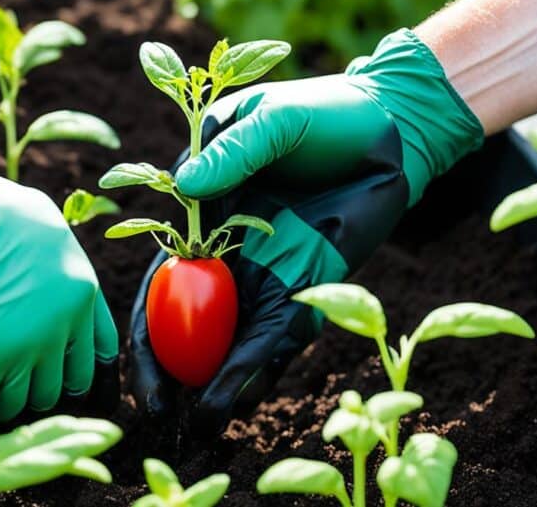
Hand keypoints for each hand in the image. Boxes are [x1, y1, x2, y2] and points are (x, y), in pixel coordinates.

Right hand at [0, 123, 118, 420]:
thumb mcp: (33, 217)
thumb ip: (53, 260)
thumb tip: (54, 289)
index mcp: (79, 284)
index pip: (99, 346)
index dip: (75, 358)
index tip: (56, 363)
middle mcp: (61, 319)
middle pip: (66, 379)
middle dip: (39, 379)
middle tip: (8, 368)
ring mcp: (25, 346)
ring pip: (27, 398)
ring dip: (4, 391)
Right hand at [130, 29, 484, 435]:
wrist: (393, 128)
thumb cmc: (326, 112)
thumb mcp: (275, 119)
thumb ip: (236, 150)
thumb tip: (187, 188)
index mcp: (201, 210)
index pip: (160, 275)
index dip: (146, 324)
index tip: (142, 365)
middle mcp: (224, 249)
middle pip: (187, 321)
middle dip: (172, 370)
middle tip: (166, 413)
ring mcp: (265, 271)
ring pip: (230, 337)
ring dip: (216, 381)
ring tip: (203, 424)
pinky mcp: (306, 284)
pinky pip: (279, 334)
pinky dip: (260, 367)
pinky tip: (242, 401)